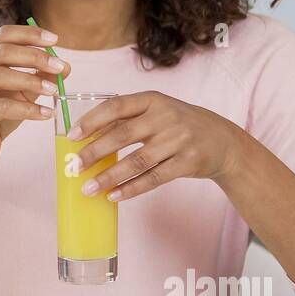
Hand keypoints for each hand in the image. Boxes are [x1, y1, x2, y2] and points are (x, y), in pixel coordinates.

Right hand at [0, 24, 70, 171]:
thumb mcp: (22, 92)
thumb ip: (40, 76)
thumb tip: (65, 66)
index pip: (3, 35)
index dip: (29, 34)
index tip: (55, 39)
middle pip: (2, 52)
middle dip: (35, 56)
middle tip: (60, 66)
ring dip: (31, 81)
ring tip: (54, 90)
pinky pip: (2, 107)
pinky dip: (28, 109)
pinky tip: (46, 113)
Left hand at [67, 90, 244, 200]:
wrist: (223, 141)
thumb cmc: (179, 125)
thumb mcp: (157, 112)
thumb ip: (127, 120)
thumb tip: (87, 139)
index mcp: (153, 99)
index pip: (116, 106)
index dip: (92, 121)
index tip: (72, 136)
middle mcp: (166, 117)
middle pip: (123, 135)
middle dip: (94, 152)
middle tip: (74, 167)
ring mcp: (178, 140)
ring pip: (137, 161)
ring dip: (109, 176)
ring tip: (88, 188)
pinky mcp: (187, 163)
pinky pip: (153, 178)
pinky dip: (131, 188)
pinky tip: (113, 196)